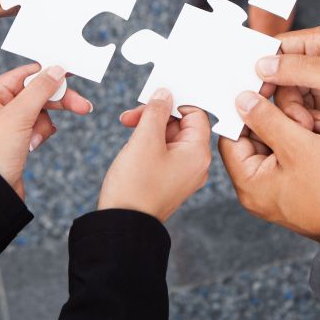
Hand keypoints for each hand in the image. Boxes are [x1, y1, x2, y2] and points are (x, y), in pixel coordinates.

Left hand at [0, 64, 92, 197]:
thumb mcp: (19, 115)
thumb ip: (40, 89)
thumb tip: (57, 70)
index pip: (23, 75)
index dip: (47, 73)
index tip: (70, 72)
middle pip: (34, 94)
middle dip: (56, 101)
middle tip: (82, 105)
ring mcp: (4, 125)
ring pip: (38, 112)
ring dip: (43, 124)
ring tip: (35, 139)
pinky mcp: (14, 140)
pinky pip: (35, 127)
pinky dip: (39, 134)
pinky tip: (33, 145)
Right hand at [99, 88, 211, 221]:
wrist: (121, 225)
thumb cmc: (135, 185)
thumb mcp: (145, 139)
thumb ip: (156, 112)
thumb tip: (165, 94)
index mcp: (198, 153)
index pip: (195, 114)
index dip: (174, 103)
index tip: (152, 100)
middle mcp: (196, 164)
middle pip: (182, 125)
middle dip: (156, 115)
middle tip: (131, 116)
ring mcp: (183, 174)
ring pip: (170, 138)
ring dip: (149, 128)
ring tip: (128, 127)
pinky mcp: (169, 181)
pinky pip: (164, 153)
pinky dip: (149, 143)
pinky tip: (132, 144)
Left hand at [220, 92, 319, 241]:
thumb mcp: (297, 145)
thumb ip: (267, 119)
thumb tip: (241, 101)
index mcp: (248, 183)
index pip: (232, 138)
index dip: (244, 114)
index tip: (260, 94)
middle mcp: (256, 189)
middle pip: (254, 140)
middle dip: (277, 121)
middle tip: (299, 115)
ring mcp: (273, 189)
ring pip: (274, 145)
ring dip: (293, 129)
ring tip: (315, 126)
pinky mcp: (290, 187)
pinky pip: (287, 156)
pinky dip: (301, 142)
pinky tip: (319, 134)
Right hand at [255, 26, 319, 140]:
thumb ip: (297, 69)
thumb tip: (262, 64)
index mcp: (319, 42)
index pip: (277, 49)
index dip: (263, 69)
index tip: (257, 90)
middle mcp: (318, 62)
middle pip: (280, 80)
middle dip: (286, 102)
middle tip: (299, 118)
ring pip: (291, 101)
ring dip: (299, 117)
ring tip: (317, 125)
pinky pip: (305, 116)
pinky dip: (310, 125)